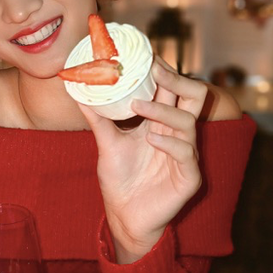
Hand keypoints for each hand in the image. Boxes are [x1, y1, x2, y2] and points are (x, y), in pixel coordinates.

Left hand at [78, 57, 207, 263]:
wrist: (124, 218)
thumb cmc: (120, 180)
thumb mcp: (106, 144)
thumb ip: (98, 118)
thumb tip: (79, 90)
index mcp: (161, 123)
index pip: (171, 89)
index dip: (163, 71)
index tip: (147, 54)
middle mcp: (178, 134)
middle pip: (193, 97)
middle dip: (176, 80)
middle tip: (155, 69)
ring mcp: (186, 156)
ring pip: (188, 121)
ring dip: (163, 110)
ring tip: (138, 105)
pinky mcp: (189, 178)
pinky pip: (186, 154)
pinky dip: (169, 143)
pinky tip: (150, 138)